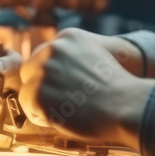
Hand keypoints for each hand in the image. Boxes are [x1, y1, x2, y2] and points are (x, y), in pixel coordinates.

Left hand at [19, 28, 154, 149]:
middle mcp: (53, 49)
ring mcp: (43, 71)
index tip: (66, 86)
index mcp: (69, 37)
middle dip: (42, 85)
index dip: (53, 75)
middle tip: (64, 101)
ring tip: (67, 110)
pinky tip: (62, 118)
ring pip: (28, 89)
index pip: (45, 56)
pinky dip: (41, 116)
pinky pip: (29, 107)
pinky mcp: (37, 94)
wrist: (126, 105)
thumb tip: (60, 72)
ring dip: (42, 102)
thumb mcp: (99, 55)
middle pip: (31, 69)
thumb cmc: (118, 87)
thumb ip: (77, 56)